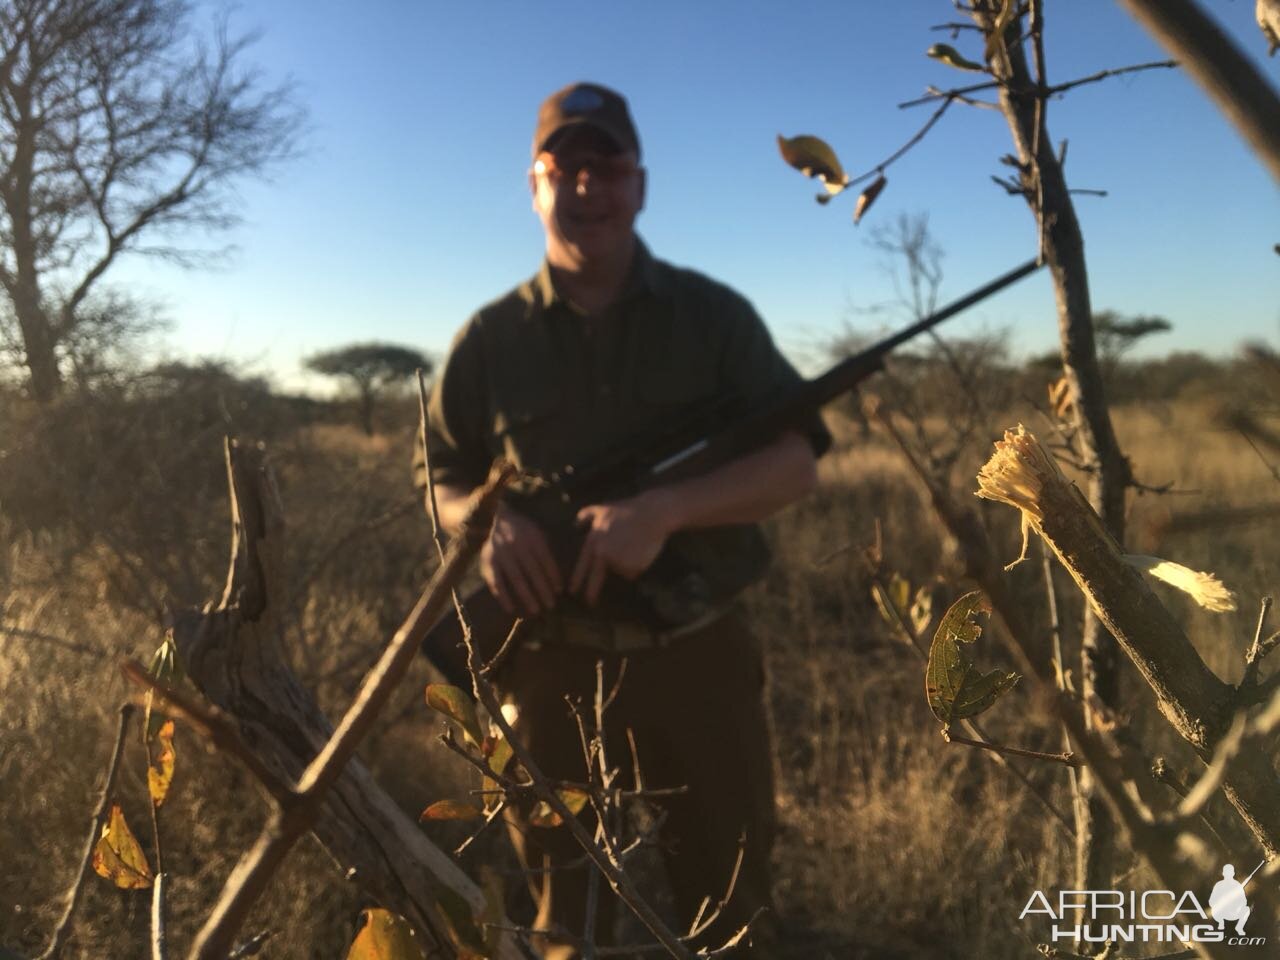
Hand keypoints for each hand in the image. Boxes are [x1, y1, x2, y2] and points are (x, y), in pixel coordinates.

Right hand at [480, 505, 562, 615]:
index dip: (553, 576)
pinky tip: (511, 609)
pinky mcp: (489, 562)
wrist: (496, 518)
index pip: (545, 560)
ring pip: (516, 578)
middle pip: (533, 571)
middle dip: (543, 590)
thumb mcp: (538, 533)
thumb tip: (561, 574)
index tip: (559, 592)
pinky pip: (496, 582)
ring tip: (536, 610)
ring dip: (527, 596)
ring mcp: (502, 554)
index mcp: (533, 538)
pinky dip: (503, 596)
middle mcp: (517, 545)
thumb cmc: (523, 531)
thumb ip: (547, 550)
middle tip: (551, 606)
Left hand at [570, 489, 680, 605]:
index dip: (577, 580)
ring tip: (634, 544)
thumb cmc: (628, 509)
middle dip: (591, 593)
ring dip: (627, 563)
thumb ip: (586, 515)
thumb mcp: (603, 508)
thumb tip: (575, 524)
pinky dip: (638, 564)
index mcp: (594, 542)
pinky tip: (642, 549)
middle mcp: (604, 553)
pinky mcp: (633, 566)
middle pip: (596, 579)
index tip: (571, 592)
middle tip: (590, 604)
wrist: (653, 513)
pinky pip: (634, 571)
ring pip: (621, 570)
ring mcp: (619, 561)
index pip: (583, 565)